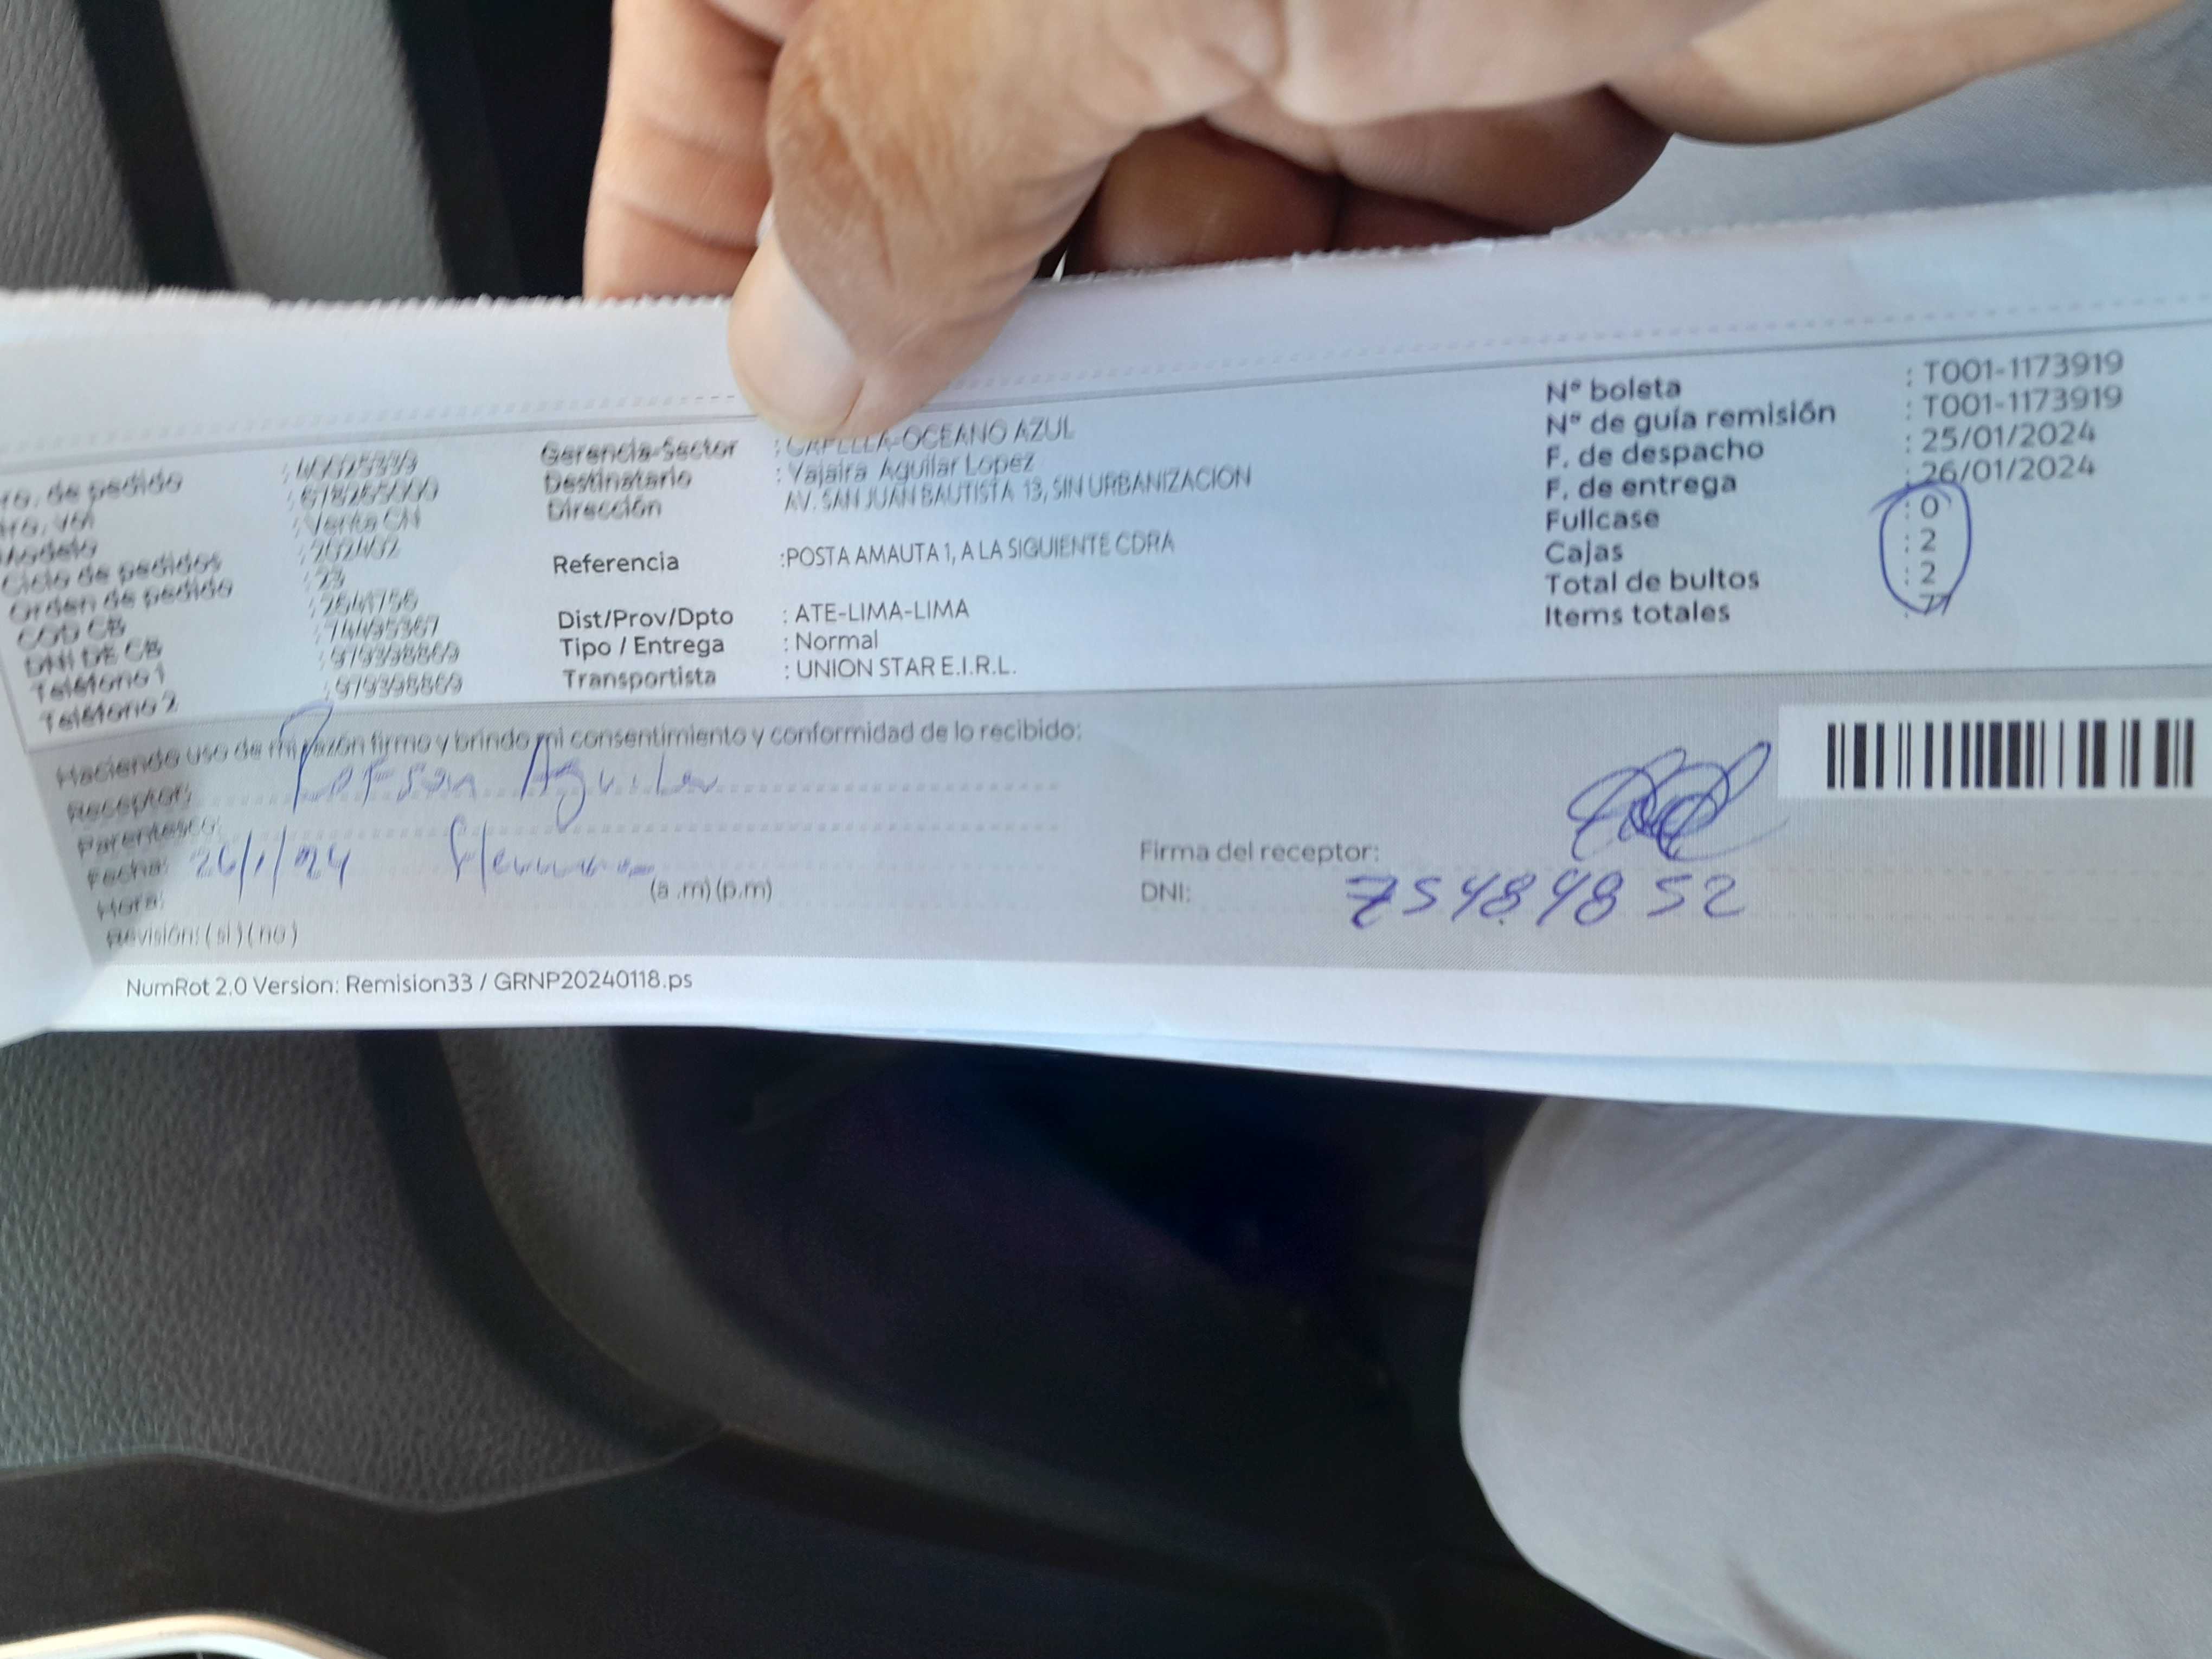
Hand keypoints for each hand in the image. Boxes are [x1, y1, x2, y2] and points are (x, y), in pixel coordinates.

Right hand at [586, 0, 2175, 435]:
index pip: (732, 48)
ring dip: (1228, 304)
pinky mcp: (1461, 64)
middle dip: (1003, 313)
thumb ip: (904, 154)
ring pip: (1165, 244)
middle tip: (982, 477)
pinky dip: (1394, 284)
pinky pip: (1357, 254)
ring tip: (1293, 262)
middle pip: (958, 172)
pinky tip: (1441, 226)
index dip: (702, 235)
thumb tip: (804, 346)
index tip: (695, 438)